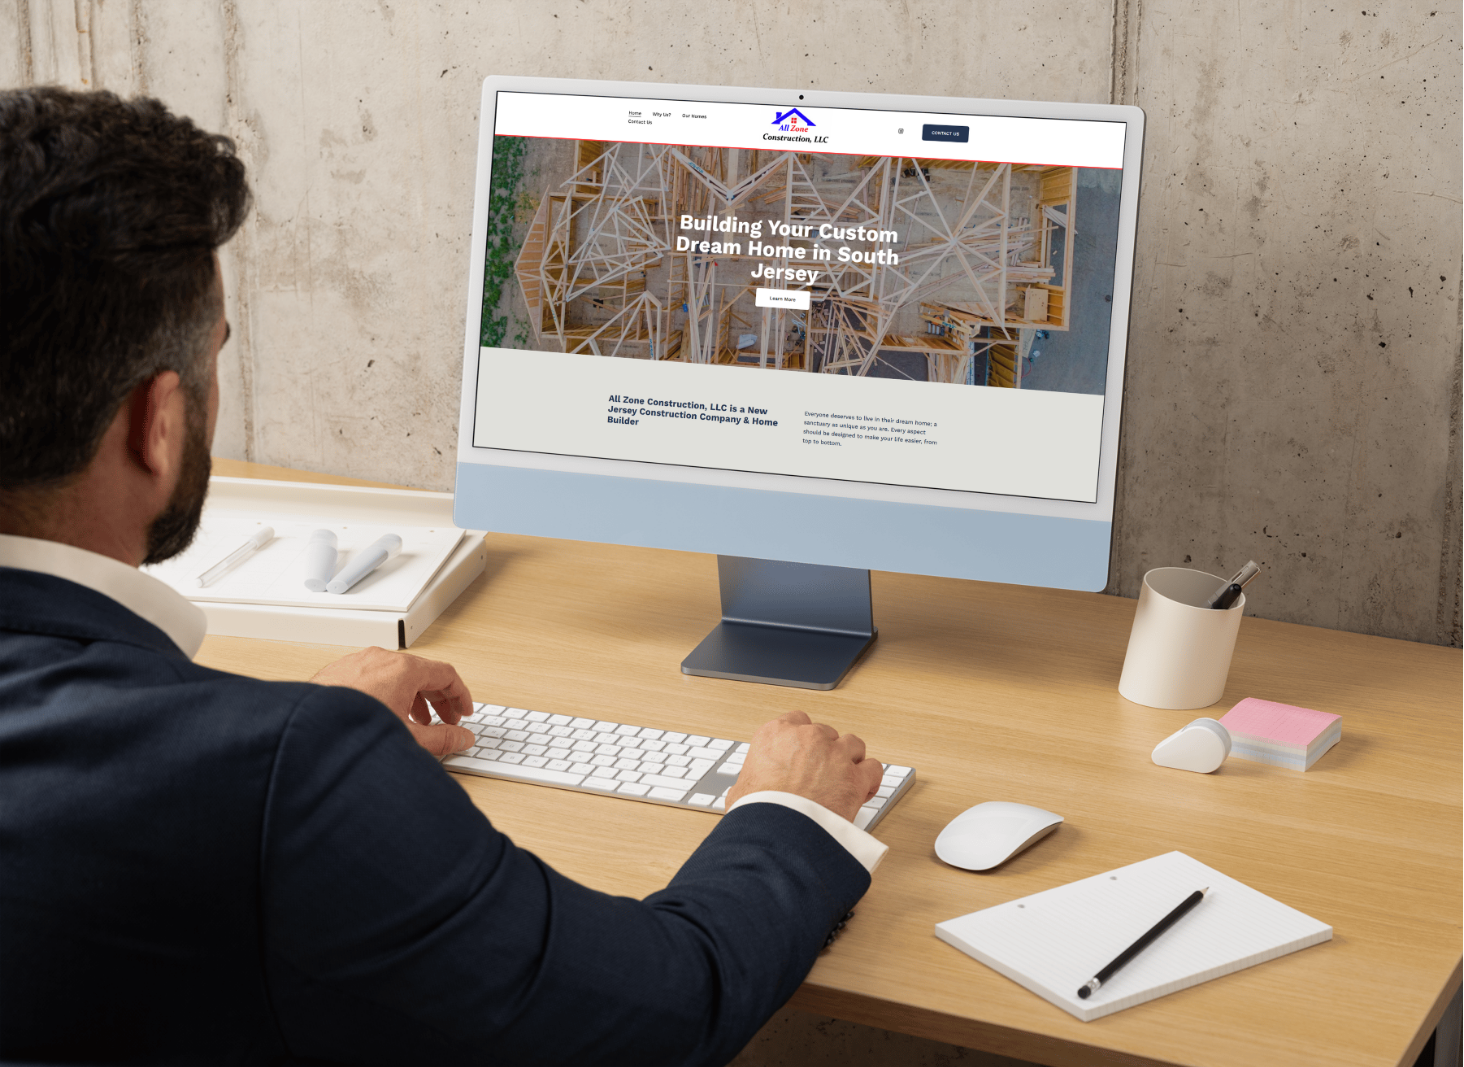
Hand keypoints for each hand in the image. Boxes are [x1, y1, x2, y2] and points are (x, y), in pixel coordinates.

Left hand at [310, 647, 474, 757]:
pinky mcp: (339, 672)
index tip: (463, 711)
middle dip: (438, 699)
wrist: (305, 735)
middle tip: (446, 720)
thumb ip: (444, 738)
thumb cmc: (351, 732)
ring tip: (416, 722)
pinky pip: (373, 677)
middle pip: (423, 673)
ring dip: (413, 698)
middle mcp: (381, 659)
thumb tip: (462, 738)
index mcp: (403, 669)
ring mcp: (357, 662)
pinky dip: (388, 694)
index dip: (460, 695)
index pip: (446, 674)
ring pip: (396, 675)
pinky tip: (385, 717)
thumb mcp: (409, 739)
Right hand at [725, 710, 882, 823]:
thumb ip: (748, 784)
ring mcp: (835, 754)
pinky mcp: (856, 777)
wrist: (778, 833)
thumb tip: (742, 795)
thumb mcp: (740, 792)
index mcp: (775, 734)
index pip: (796, 721)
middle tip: (820, 773)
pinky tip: (864, 789)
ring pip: (853, 744)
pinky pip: (873, 768)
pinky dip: (870, 778)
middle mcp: (808, 738)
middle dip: (825, 751)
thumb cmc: (757, 813)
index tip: (802, 753)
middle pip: (826, 733)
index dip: (801, 740)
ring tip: (844, 777)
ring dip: (850, 759)